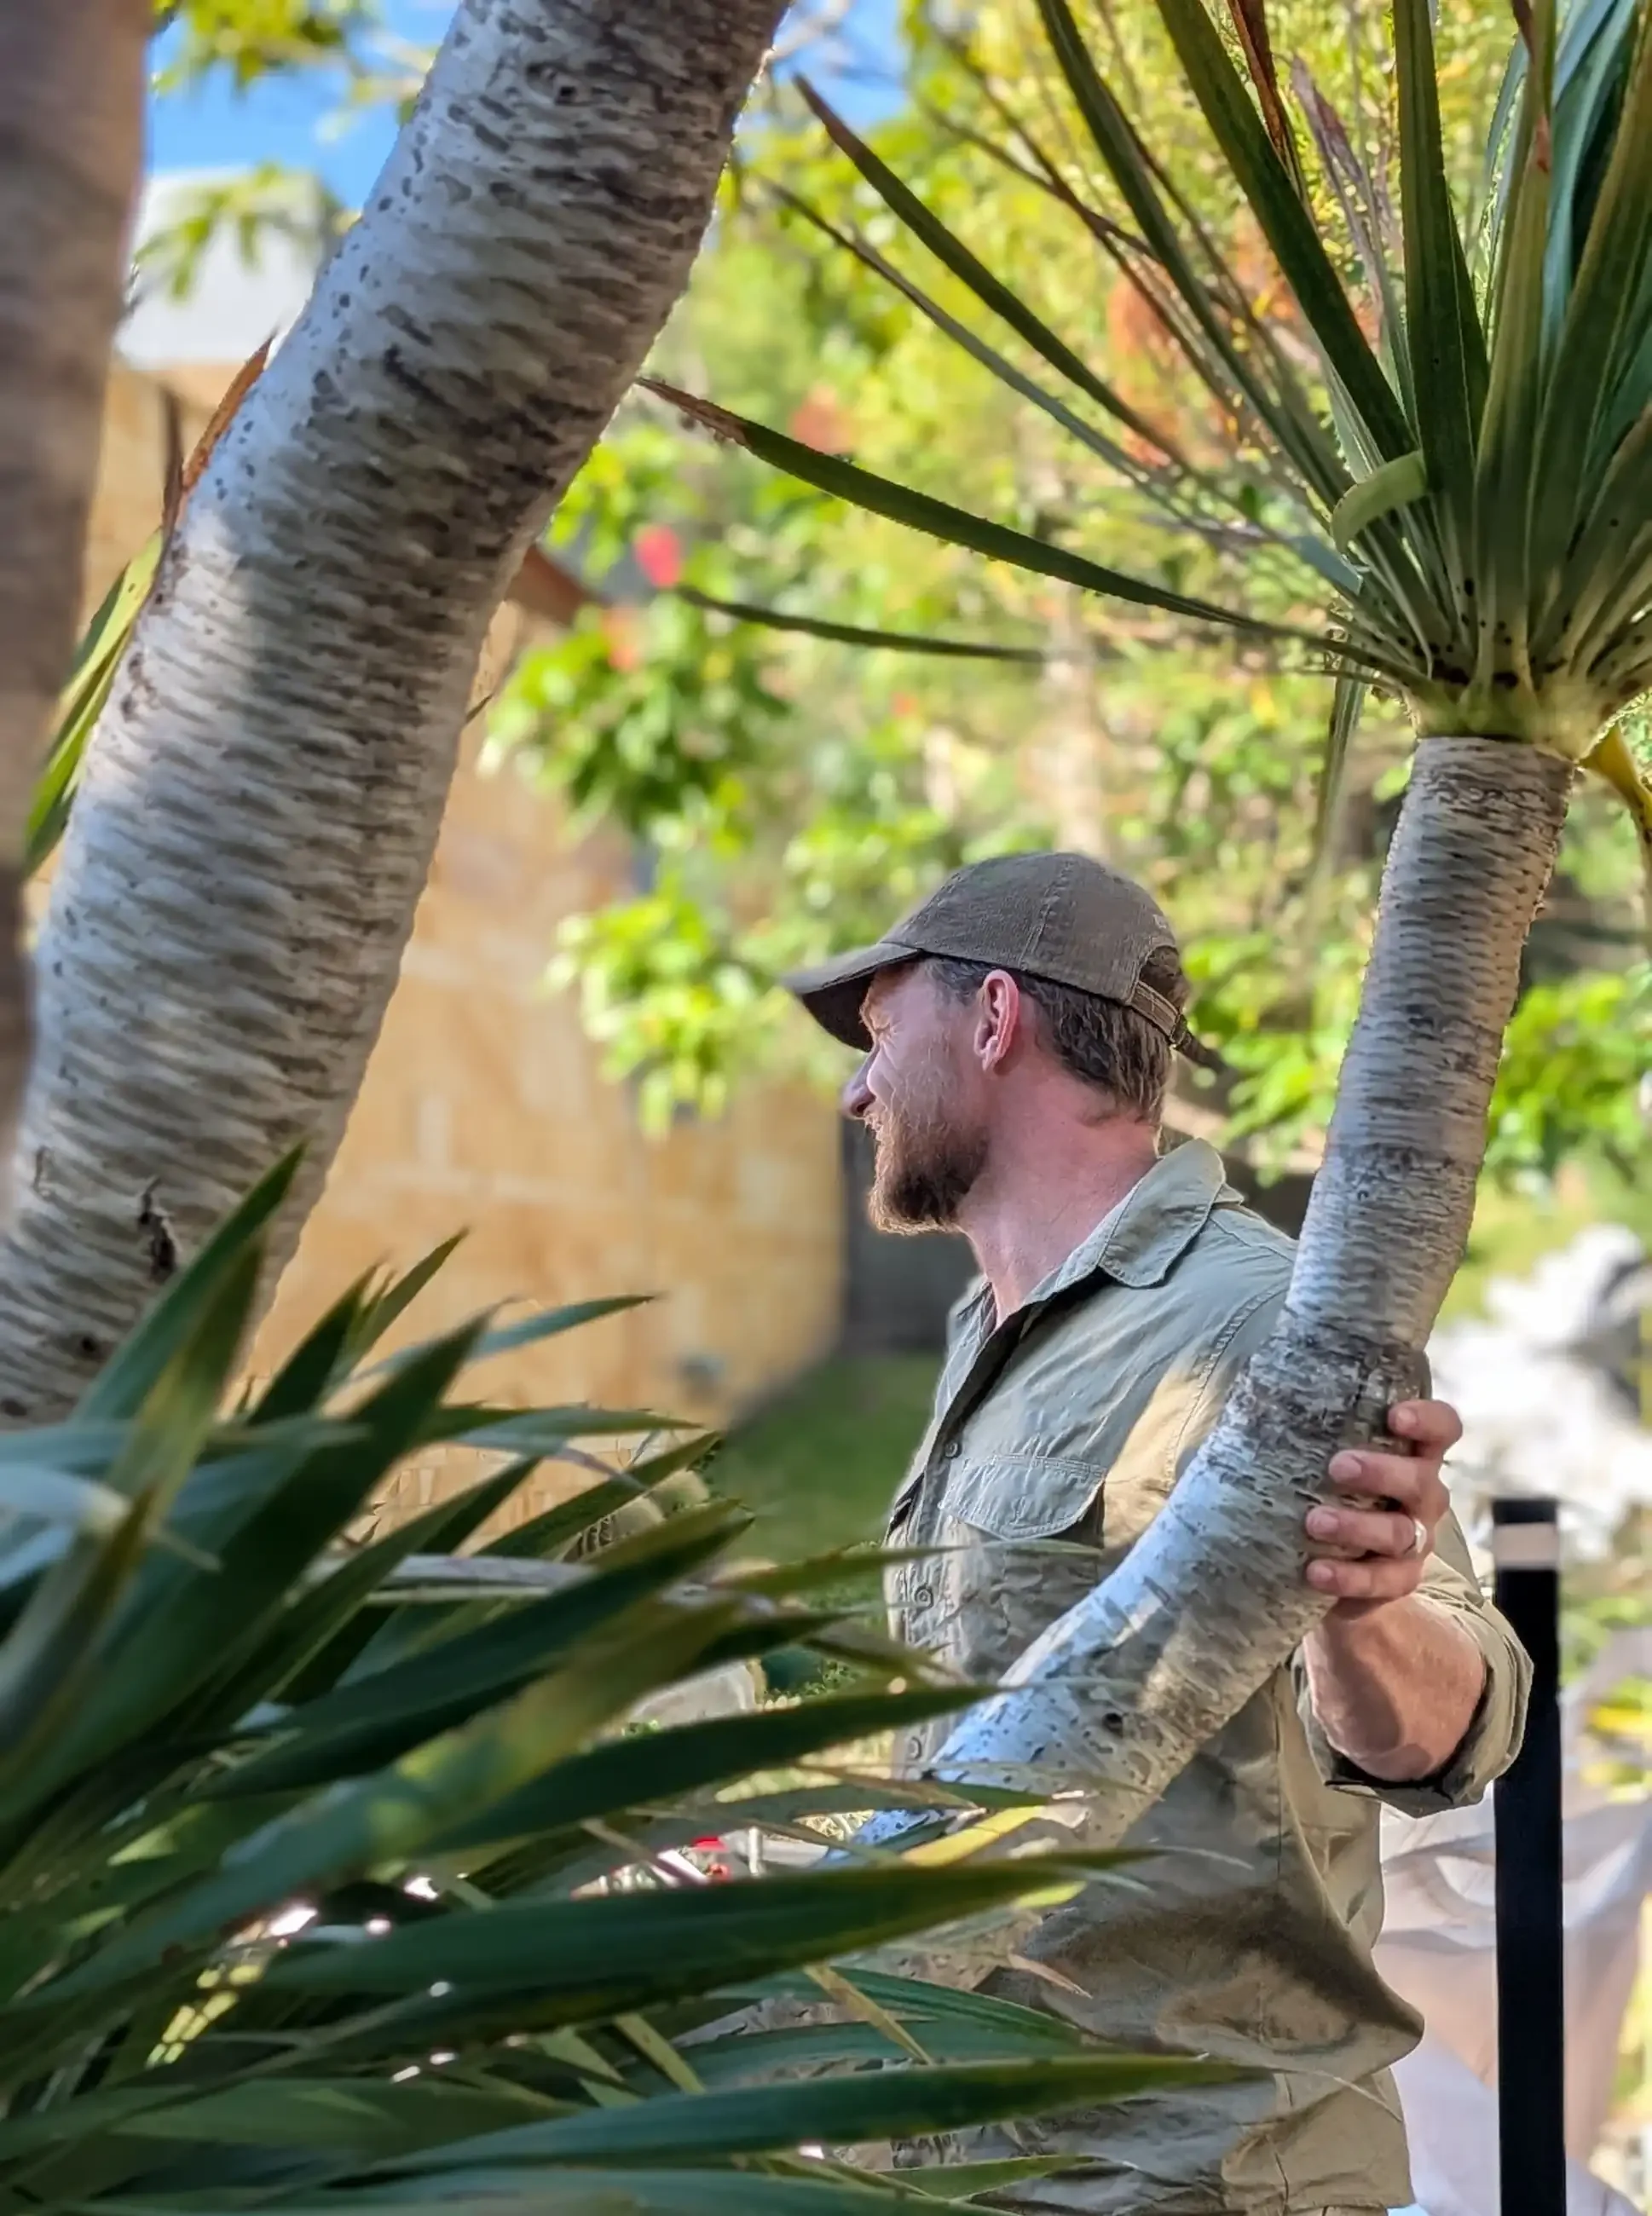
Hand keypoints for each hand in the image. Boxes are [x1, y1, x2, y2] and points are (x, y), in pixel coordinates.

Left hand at [1304, 1398, 1460, 1617]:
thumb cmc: (1322, 1485)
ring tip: (1314, 1522)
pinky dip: (1349, 1577)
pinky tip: (1316, 1572)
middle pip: (1422, 1480)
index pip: (1442, 1428)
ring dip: (1358, 1526)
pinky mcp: (1399, 1579)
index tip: (1395, 1415)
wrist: (1325, 1560)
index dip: (1428, 1420)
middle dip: (1383, 1472)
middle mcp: (1422, 1495)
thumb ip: (1304, 1423)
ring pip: (1402, 1532)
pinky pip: (1383, 1581)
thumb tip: (1257, 1393)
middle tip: (1338, 1467)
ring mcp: (1416, 1539)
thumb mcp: (1318, 1452)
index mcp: (1411, 1453)